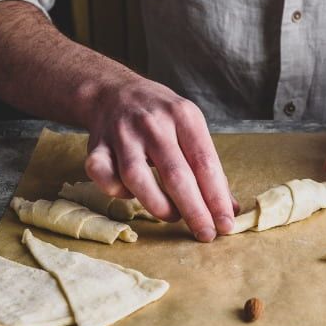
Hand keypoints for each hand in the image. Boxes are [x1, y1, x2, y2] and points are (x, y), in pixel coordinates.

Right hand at [84, 77, 238, 241]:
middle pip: (175, 175)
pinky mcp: (96, 146)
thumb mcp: (190, 127)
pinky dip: (118, 192)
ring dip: (158, 206)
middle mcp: (152, 123)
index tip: (226, 224)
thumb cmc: (160, 116)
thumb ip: (209, 167)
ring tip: (173, 216)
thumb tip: (229, 209)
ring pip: (137, 178)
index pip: (205, 162)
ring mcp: (122, 134)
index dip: (216, 198)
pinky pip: (104, 177)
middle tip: (206, 234)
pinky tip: (132, 194)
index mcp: (183, 116)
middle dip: (194, 211)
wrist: (112, 91)